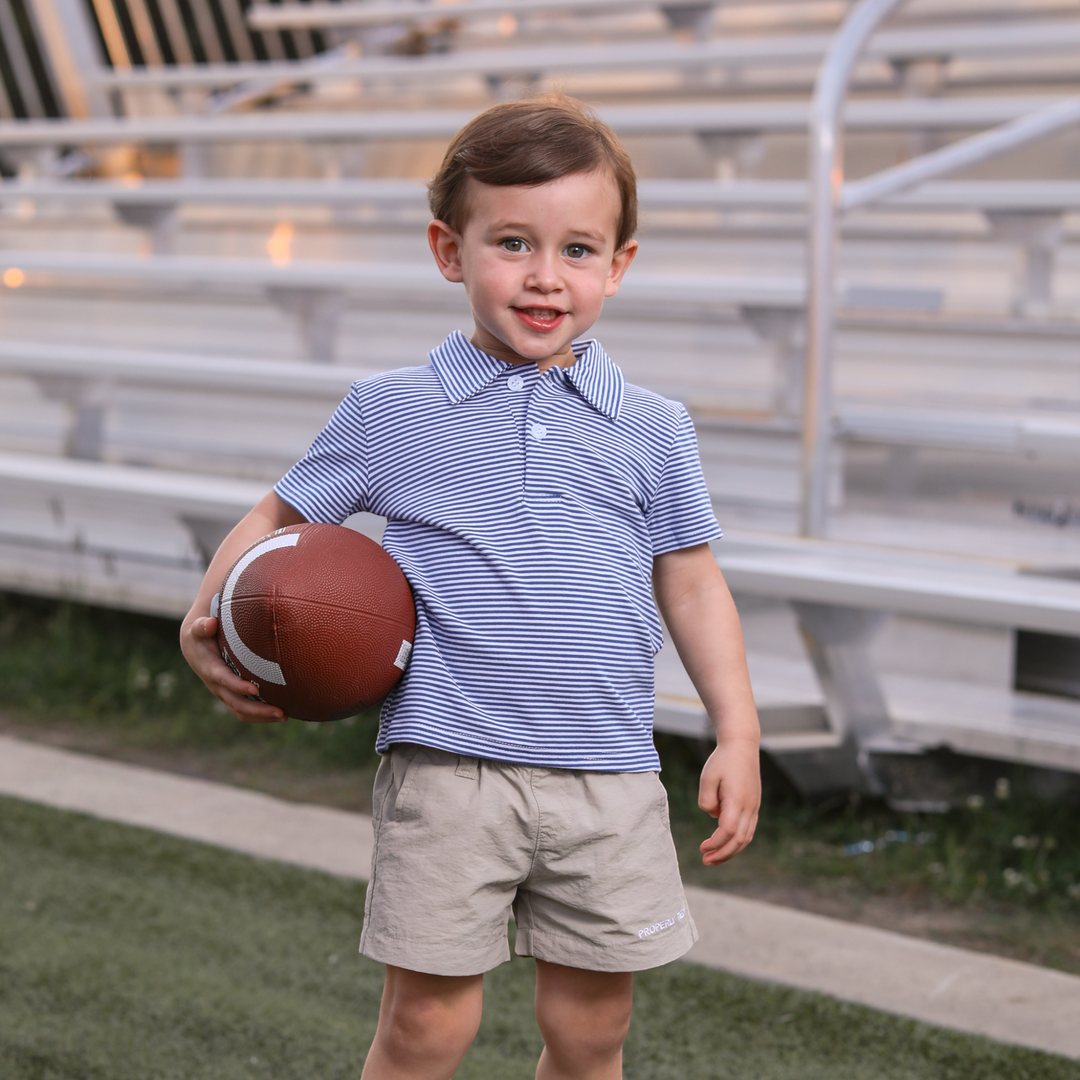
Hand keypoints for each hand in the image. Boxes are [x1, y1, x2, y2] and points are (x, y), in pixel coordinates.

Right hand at [179, 614, 285, 723]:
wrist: (194, 647)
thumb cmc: (201, 635)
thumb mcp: (198, 628)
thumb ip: (203, 626)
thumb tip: (210, 623)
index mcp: (210, 669)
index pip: (224, 680)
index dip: (238, 686)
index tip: (255, 689)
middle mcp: (217, 686)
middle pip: (237, 703)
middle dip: (258, 709)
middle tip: (281, 711)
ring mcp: (224, 693)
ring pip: (242, 711)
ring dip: (262, 716)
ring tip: (285, 716)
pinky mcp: (231, 696)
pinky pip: (245, 710)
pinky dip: (261, 715)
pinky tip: (280, 713)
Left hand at [698, 738, 759, 865]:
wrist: (742, 745)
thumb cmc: (722, 760)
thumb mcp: (707, 777)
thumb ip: (706, 800)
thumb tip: (713, 817)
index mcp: (737, 800)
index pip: (728, 831)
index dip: (716, 843)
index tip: (702, 848)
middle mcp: (749, 806)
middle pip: (739, 840)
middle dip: (723, 854)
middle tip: (706, 862)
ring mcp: (754, 806)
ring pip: (747, 837)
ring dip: (731, 851)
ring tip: (714, 859)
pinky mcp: (754, 805)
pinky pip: (748, 829)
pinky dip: (738, 841)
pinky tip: (725, 845)